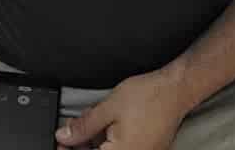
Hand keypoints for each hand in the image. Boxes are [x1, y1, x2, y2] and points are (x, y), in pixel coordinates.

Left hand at [56, 68, 189, 149]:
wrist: (175, 90)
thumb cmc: (149, 97)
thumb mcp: (108, 108)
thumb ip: (83, 126)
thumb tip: (64, 137)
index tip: (60, 143)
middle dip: (79, 146)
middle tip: (68, 132)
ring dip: (92, 143)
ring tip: (83, 124)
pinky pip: (119, 149)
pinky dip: (106, 141)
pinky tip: (99, 127)